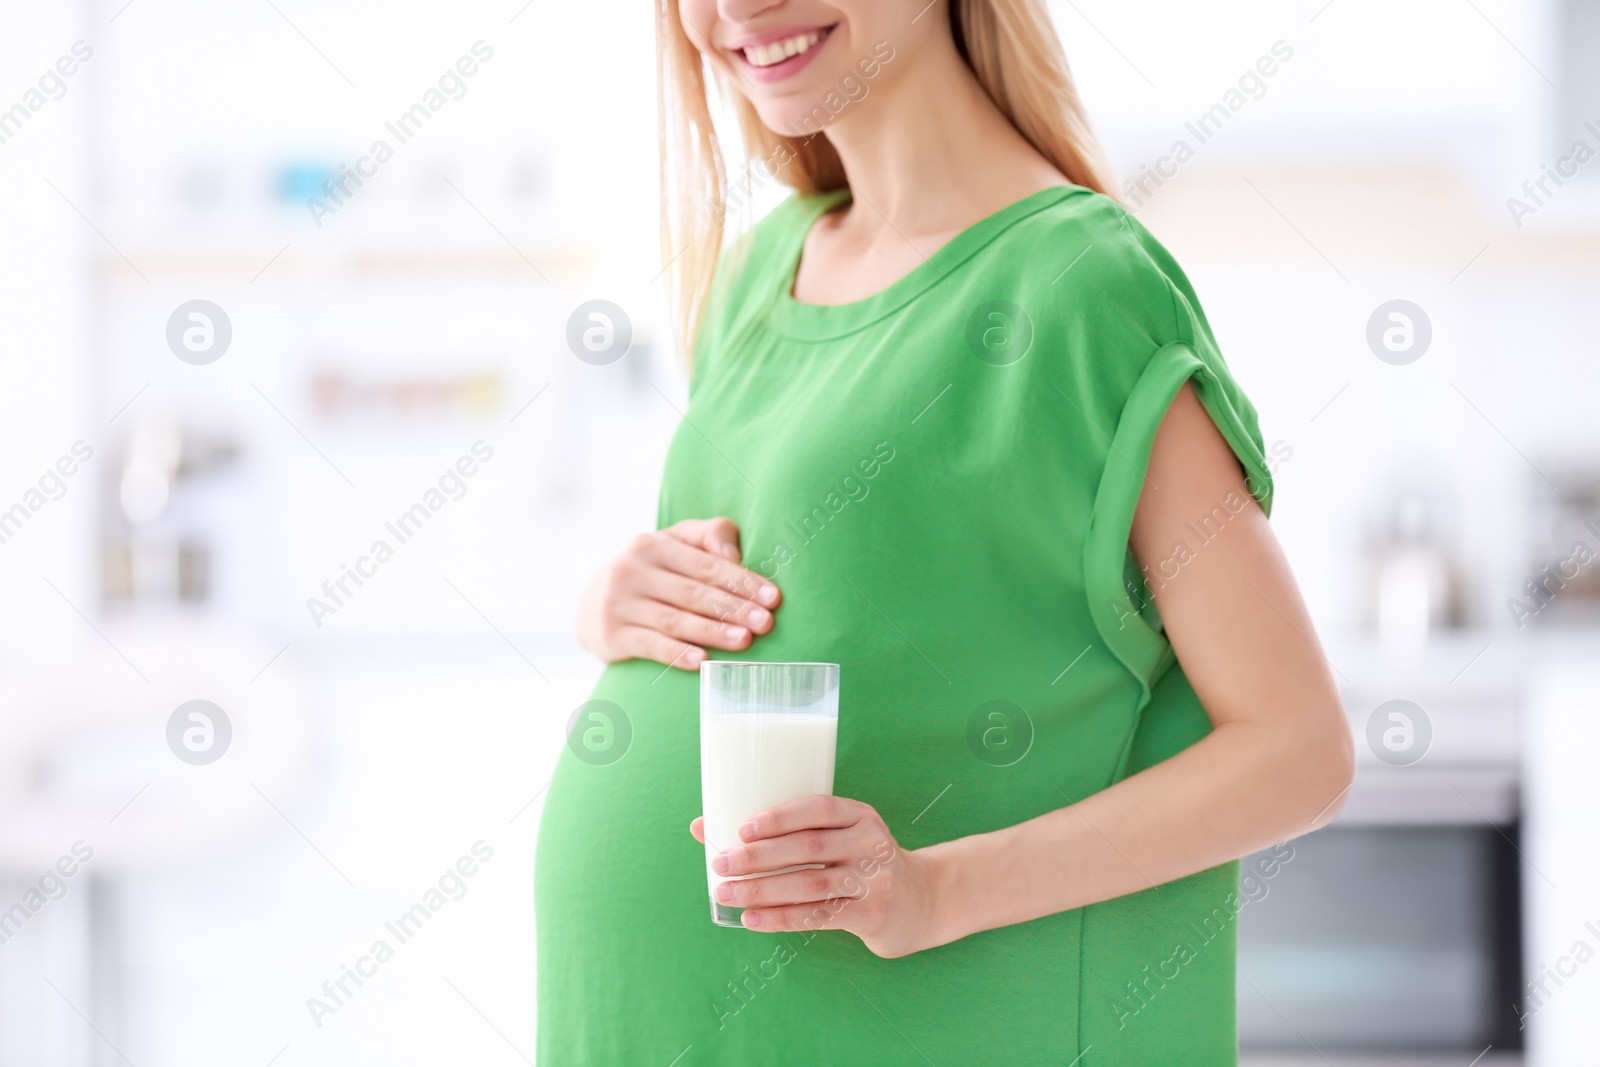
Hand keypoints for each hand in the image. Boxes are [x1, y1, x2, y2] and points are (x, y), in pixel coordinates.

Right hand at [577, 518, 780, 669]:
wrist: (591, 604)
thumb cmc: (651, 571)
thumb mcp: (674, 544)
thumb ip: (708, 536)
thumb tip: (733, 554)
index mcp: (651, 545)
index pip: (705, 564)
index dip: (741, 581)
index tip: (773, 598)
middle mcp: (631, 570)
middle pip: (692, 592)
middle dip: (733, 608)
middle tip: (765, 623)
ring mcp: (618, 604)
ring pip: (674, 620)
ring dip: (712, 632)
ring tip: (744, 641)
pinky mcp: (611, 635)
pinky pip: (650, 646)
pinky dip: (677, 654)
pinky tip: (703, 662)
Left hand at [689, 796, 946, 958]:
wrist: (921, 901)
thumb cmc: (859, 863)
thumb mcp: (837, 837)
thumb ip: (782, 832)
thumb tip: (703, 826)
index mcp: (859, 815)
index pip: (818, 808)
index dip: (779, 817)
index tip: (742, 828)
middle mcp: (870, 843)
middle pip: (809, 848)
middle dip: (759, 857)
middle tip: (722, 864)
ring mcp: (874, 880)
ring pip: (810, 884)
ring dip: (763, 890)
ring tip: (727, 893)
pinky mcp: (872, 913)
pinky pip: (819, 916)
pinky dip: (781, 918)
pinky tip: (752, 920)